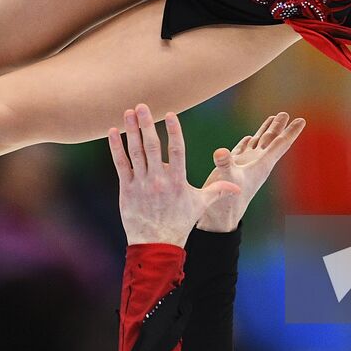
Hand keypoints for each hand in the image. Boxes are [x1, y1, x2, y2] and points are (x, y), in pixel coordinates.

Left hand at [107, 103, 239, 245]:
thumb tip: (237, 187)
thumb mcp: (200, 205)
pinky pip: (121, 164)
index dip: (174, 131)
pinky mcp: (127, 189)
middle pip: (153, 146)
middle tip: (142, 106)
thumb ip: (217, 191)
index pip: (176, 150)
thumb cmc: (180, 222)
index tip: (170, 115)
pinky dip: (116, 148)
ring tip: (129, 113)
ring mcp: (141, 183)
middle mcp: (158, 179)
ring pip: (136, 152)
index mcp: (177, 180)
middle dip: (147, 124)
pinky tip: (113, 132)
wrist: (156, 244)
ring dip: (131, 131)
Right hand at [196, 111, 306, 233]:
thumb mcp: (226, 178)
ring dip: (266, 130)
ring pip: (259, 142)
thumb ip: (225, 164)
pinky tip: (249, 137)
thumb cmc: (227, 200)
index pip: (280, 145)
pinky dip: (248, 141)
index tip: (302, 121)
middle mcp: (257, 163)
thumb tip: (221, 151)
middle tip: (286, 113)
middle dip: (279, 126)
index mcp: (262, 165)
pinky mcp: (234, 167)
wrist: (218, 216)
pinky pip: (244, 149)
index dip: (291, 132)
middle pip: (271, 140)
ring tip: (273, 118)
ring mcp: (245, 164)